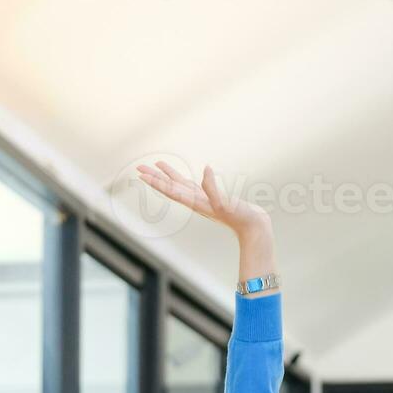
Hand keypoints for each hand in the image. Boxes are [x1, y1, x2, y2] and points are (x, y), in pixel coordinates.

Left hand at [136, 162, 271, 239]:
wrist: (254, 228)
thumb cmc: (241, 217)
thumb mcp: (226, 202)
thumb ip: (214, 187)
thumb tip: (206, 169)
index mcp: (197, 202)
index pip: (172, 190)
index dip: (157, 182)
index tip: (142, 175)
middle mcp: (196, 202)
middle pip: (170, 187)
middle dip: (155, 177)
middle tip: (139, 167)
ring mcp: (203, 200)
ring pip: (180, 185)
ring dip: (167, 175)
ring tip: (156, 164)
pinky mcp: (211, 199)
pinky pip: (192, 186)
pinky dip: (183, 178)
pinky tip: (180, 175)